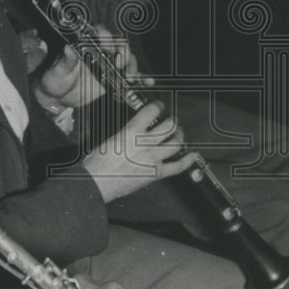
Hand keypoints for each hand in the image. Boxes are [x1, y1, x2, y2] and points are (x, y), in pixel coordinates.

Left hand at [34, 26, 152, 110]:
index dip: (106, 36)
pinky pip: (130, 77)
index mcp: (86, 45)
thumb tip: (68, 48)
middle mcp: (100, 52)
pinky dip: (141, 79)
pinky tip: (147, 82)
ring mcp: (109, 65)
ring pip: (128, 60)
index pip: (100, 33)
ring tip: (129, 78)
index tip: (107, 46)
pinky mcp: (114, 79)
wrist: (57, 98)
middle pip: (119, 45)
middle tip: (119, 66)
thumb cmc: (54, 79)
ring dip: (132, 66)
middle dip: (124, 53)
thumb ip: (65, 60)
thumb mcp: (57, 70)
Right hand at [82, 101, 199, 202]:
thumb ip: (127, 132)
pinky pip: (177, 166)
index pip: (151, 111)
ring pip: (176, 143)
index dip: (158, 106)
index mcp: (132, 131)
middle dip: (172, 121)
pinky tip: (192, 155)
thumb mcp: (111, 138)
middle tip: (172, 120)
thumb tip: (135, 128)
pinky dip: (187, 161)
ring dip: (180, 136)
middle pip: (169, 126)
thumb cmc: (98, 163)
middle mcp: (145, 143)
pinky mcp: (156, 173)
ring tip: (178, 134)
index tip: (159, 106)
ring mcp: (153, 158)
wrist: (96, 182)